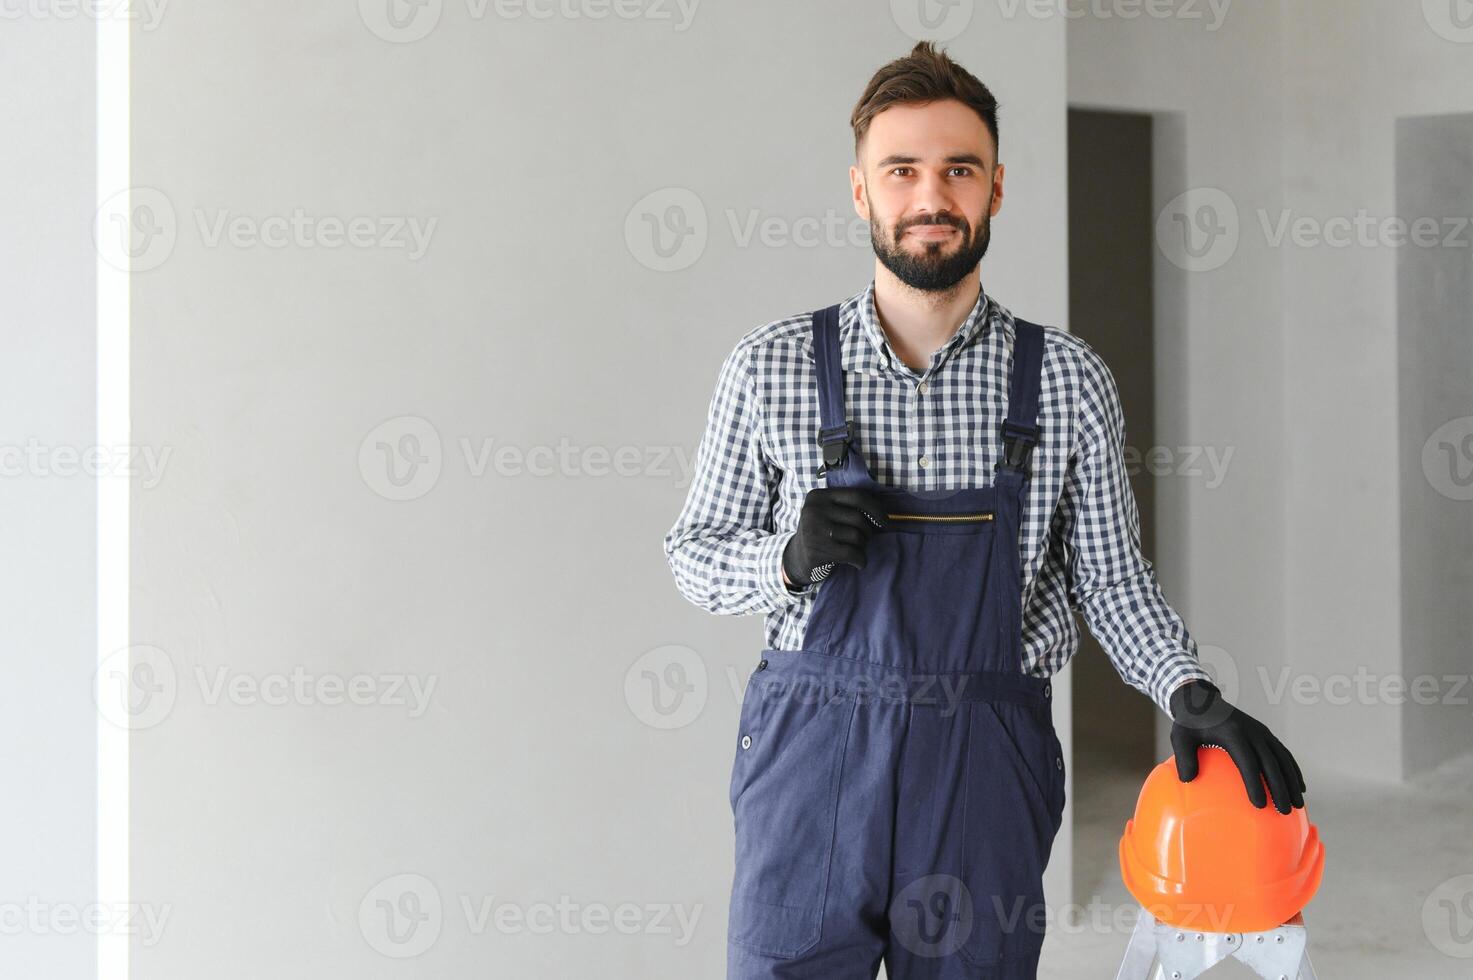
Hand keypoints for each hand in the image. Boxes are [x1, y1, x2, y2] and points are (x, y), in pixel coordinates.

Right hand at [781, 487, 889, 584]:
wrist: (797, 557)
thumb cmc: (821, 532)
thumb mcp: (827, 512)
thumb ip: (848, 507)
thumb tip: (884, 515)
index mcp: (819, 496)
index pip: (857, 496)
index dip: (876, 509)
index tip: (885, 521)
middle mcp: (814, 510)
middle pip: (858, 518)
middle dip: (867, 532)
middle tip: (864, 539)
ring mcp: (814, 530)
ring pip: (856, 536)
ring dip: (862, 546)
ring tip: (855, 549)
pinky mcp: (817, 550)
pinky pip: (852, 553)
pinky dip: (860, 559)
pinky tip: (858, 562)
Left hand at [1169, 679, 1305, 813]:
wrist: (1202, 700)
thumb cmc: (1189, 723)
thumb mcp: (1180, 737)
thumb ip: (1184, 757)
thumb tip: (1187, 781)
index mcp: (1232, 733)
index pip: (1247, 761)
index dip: (1255, 783)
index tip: (1259, 805)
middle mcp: (1251, 731)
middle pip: (1270, 763)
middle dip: (1279, 788)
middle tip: (1284, 811)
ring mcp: (1261, 731)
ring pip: (1282, 759)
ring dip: (1292, 781)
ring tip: (1297, 805)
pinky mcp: (1265, 733)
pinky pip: (1283, 753)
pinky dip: (1293, 770)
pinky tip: (1299, 787)